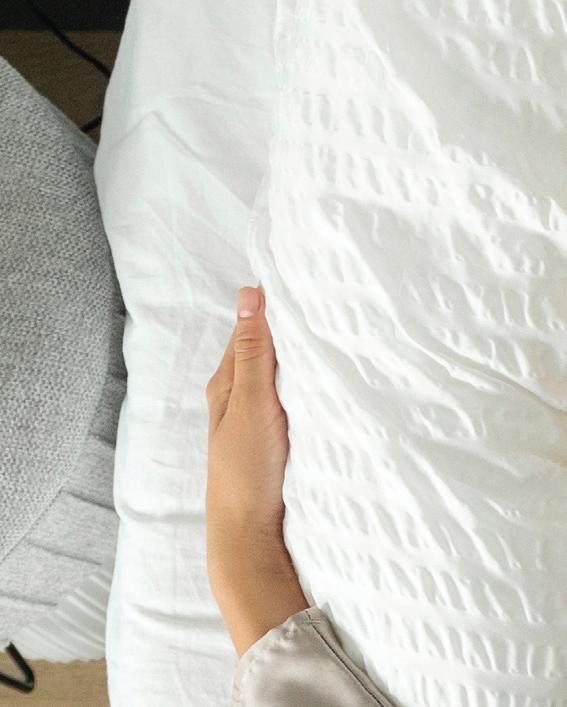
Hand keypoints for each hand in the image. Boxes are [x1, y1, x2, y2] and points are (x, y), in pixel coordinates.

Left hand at [205, 286, 307, 656]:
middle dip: (289, 328)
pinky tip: (321, 379)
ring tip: (330, 334)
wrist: (249, 530)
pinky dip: (302, 382)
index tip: (305, 282)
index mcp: (227, 380)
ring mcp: (257, 416)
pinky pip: (288, 396)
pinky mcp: (274, 435)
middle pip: (264, 349)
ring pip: (278, 373)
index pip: (250, 328)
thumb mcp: (251, 402)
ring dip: (297, 356)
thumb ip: (254, 352)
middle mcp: (239, 394)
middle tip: (326, 304)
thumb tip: (249, 293)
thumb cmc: (246, 466)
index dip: (272, 306)